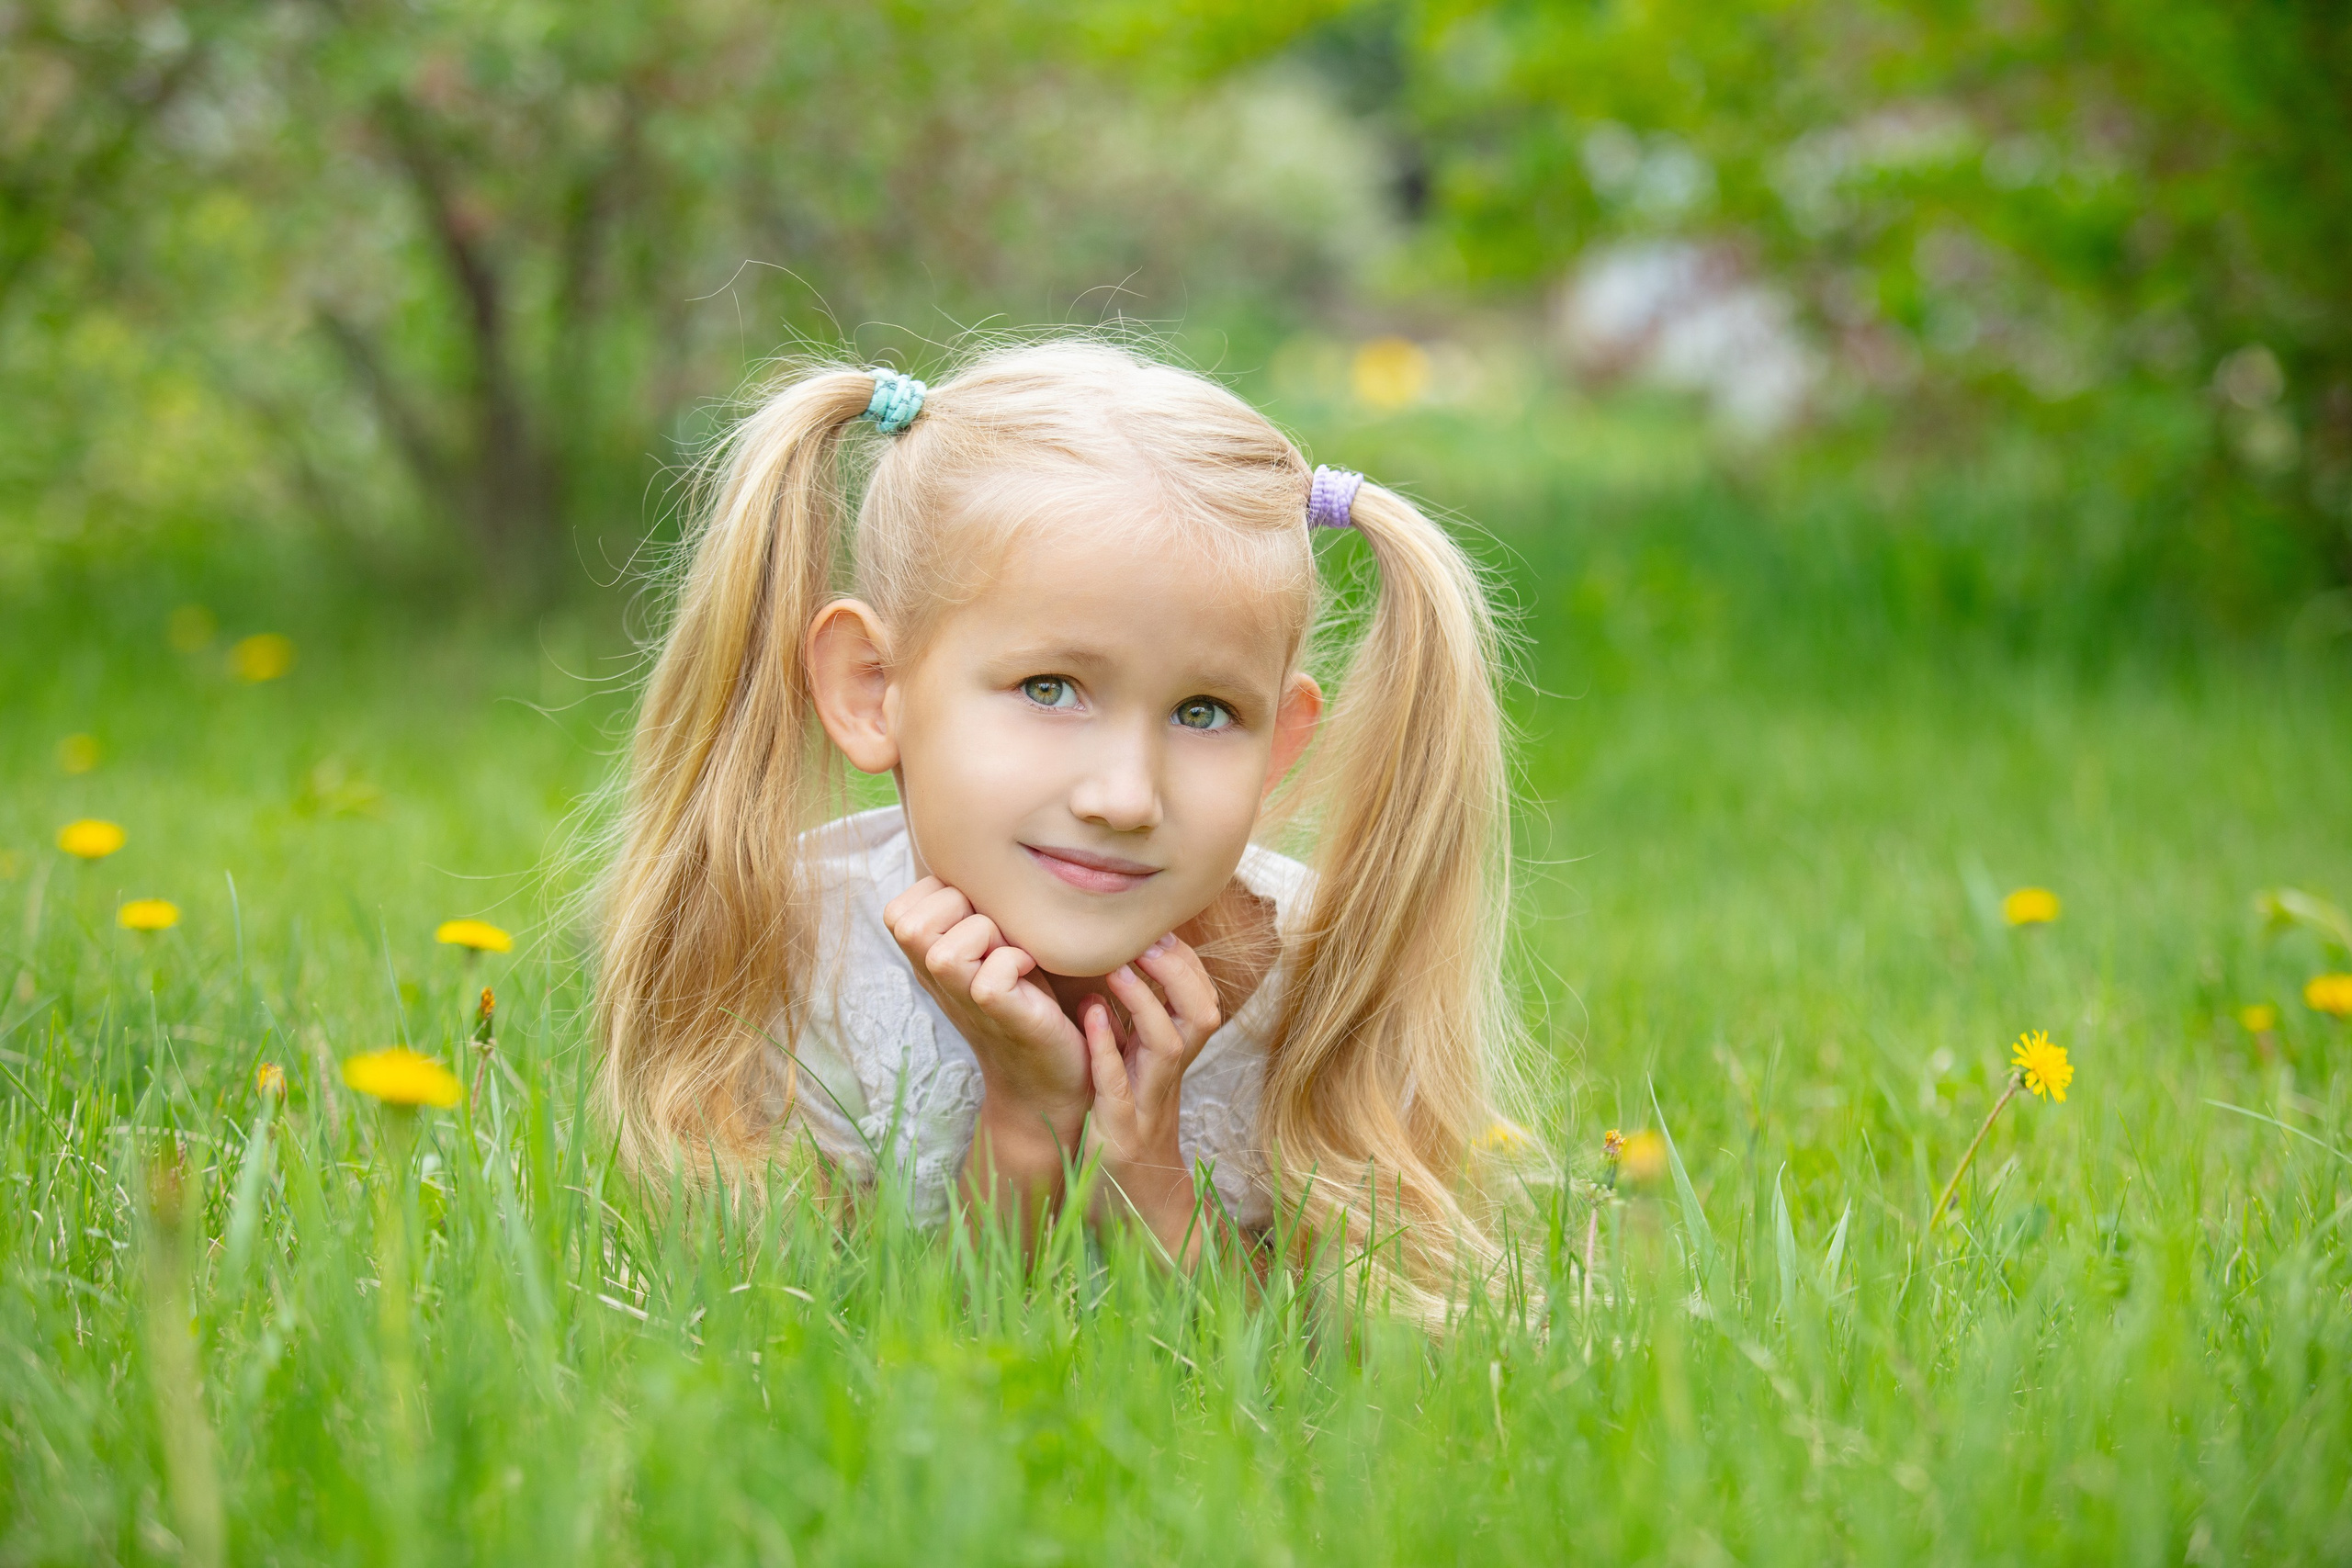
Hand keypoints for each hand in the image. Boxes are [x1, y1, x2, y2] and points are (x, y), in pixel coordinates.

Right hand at [884, 876, 1092, 1132]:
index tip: (981, 921)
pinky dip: (1016, 963)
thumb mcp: (992, 941)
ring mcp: (959, 997)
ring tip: (1013, 954)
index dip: (947, 897)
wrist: (1048, 1071)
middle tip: (998, 937)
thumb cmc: (1027, 993)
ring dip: (989, 937)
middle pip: (914, 920)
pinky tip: (1031, 974)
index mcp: (925, 954)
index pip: (906, 902)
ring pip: (945, 947)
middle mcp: (932, 976)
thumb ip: (971, 905)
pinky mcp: (995, 1013)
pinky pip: (990, 974)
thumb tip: (975, 844)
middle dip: (965, 913)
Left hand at [1081, 933, 1221, 1251]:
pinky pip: (1119, 1085)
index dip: (1186, 964)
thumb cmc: (1129, 1133)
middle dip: (1178, 973)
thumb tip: (1117, 974)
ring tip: (1120, 966)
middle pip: (1199, 1015)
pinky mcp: (1121, 1130)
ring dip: (1145, 1002)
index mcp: (1172, 1061)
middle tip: (1148, 937)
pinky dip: (1108, 1049)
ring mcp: (1148, 1104)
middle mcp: (1168, 1078)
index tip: (1160, 929)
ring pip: (1167, 1045)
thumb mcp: (1137, 1076)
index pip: (1199, 1000)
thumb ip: (1133, 1032)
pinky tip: (1089, 1018)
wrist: (1134, 1208)